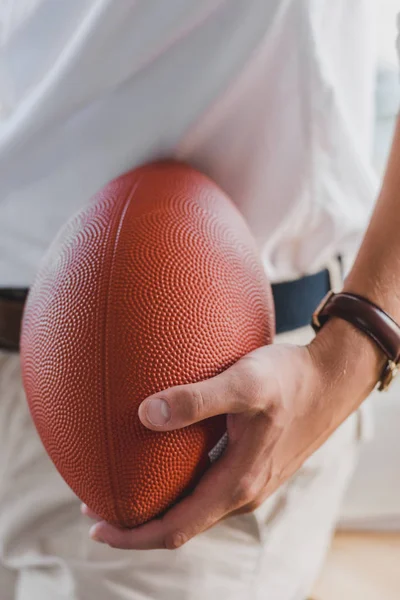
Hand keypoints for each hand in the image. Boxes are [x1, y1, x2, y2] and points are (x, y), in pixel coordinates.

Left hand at [84, 319, 382, 549]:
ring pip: (196, 506)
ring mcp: (251, 479)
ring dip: (159, 503)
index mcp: (239, 483)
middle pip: (182, 523)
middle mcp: (244, 490)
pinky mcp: (254, 463)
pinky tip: (167, 458)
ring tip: (125, 485)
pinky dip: (180, 485)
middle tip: (98, 505)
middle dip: (138, 522)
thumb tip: (145, 414)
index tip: (95, 526)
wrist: (331, 379)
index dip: (133, 534)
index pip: (176, 527)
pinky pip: (209, 487)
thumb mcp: (245, 381)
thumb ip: (198, 398)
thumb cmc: (290, 378)